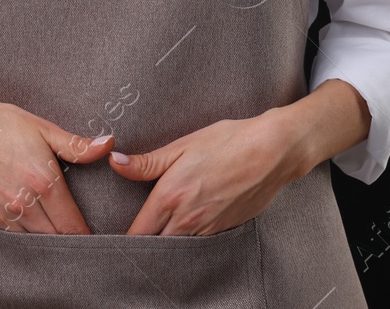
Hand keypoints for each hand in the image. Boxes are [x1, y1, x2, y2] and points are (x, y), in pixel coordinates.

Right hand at [0, 59, 116, 233]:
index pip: (72, 224)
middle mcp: (22, 203)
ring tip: (60, 234)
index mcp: (43, 182)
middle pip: (54, 237)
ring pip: (32, 240)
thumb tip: (109, 145)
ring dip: (47, 239)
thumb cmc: (1, 123)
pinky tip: (33, 227)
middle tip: (82, 236)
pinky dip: (24, 235)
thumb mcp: (44, 129)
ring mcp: (1, 212)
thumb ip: (77, 145)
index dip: (86, 233)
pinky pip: (11, 236)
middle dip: (69, 238)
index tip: (96, 234)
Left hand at [110, 111, 301, 235]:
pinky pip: (198, 243)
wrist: (274, 151)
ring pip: (176, 248)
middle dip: (144, 244)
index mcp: (169, 196)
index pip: (136, 233)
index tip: (115, 235)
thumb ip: (147, 162)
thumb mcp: (184, 145)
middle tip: (138, 235)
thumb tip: (115, 163)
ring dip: (166, 243)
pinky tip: (189, 225)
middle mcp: (186, 219)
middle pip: (154, 247)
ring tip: (161, 231)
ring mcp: (207, 228)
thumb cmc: (229, 141)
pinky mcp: (224, 230)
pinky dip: (188, 240)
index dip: (124, 238)